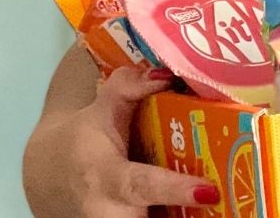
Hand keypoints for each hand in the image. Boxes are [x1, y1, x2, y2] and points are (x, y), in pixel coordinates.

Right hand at [23, 66, 220, 217]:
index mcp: (104, 175)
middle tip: (230, 199)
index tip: (209, 192)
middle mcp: (109, 211)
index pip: (139, 186)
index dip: (174, 189)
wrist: (49, 176)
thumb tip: (166, 76)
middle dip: (189, 215)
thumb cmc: (83, 139)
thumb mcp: (100, 108)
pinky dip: (184, 215)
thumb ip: (128, 88)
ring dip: (190, 217)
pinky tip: (212, 206)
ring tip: (229, 205)